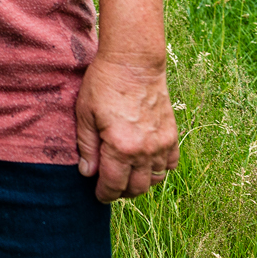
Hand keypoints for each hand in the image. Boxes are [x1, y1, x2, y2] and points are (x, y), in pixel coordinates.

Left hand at [74, 57, 178, 202]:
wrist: (134, 62)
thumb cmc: (104, 84)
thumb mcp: (85, 114)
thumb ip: (86, 147)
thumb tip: (88, 173)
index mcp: (121, 148)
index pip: (113, 185)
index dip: (104, 194)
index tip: (98, 195)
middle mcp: (145, 150)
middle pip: (136, 188)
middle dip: (121, 192)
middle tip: (110, 185)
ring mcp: (161, 143)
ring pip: (155, 179)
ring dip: (140, 182)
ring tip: (127, 174)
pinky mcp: (172, 134)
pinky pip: (170, 164)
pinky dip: (159, 169)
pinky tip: (146, 162)